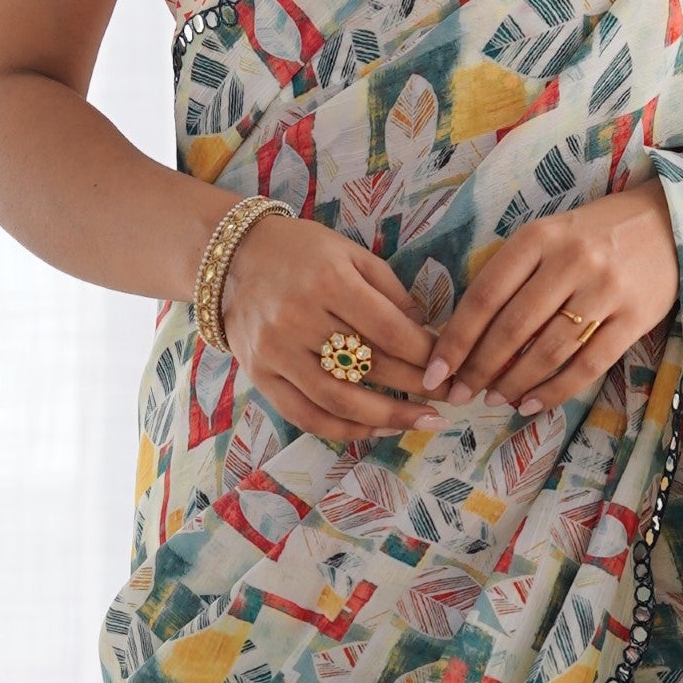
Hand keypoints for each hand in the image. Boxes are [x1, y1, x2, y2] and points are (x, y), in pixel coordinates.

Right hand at [218, 212, 438, 442]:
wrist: (231, 258)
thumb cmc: (300, 252)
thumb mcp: (350, 254)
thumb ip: (390, 292)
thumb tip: (428, 336)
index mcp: (328, 282)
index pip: (390, 331)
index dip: (427, 355)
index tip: (452, 367)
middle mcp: (300, 319)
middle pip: (371, 366)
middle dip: (419, 386)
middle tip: (451, 397)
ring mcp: (276, 352)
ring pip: (340, 400)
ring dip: (389, 417)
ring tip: (425, 422)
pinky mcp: (260, 375)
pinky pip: (306, 415)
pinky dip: (344, 430)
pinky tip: (376, 430)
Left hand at [421, 185, 676, 414]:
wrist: (667, 220)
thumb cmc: (594, 233)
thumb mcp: (549, 235)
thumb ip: (513, 275)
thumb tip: (468, 336)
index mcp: (539, 237)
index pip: (485, 295)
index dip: (456, 339)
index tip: (435, 371)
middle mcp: (571, 261)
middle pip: (513, 328)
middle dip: (478, 369)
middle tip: (459, 394)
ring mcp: (606, 290)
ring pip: (548, 351)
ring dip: (514, 383)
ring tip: (495, 399)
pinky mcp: (635, 317)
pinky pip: (588, 365)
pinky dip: (555, 390)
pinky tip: (531, 404)